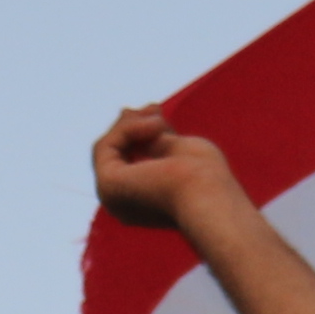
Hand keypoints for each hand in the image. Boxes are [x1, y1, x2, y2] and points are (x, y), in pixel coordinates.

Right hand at [93, 103, 244, 235]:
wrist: (209, 196)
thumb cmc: (204, 178)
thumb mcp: (177, 148)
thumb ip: (153, 138)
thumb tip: (128, 112)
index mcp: (141, 202)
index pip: (127, 159)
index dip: (138, 130)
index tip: (157, 111)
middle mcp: (123, 204)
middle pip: (113, 152)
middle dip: (130, 124)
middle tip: (154, 108)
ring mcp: (112, 198)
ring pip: (107, 147)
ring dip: (131, 124)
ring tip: (159, 121)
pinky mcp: (107, 187)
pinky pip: (105, 146)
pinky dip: (127, 129)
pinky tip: (154, 127)